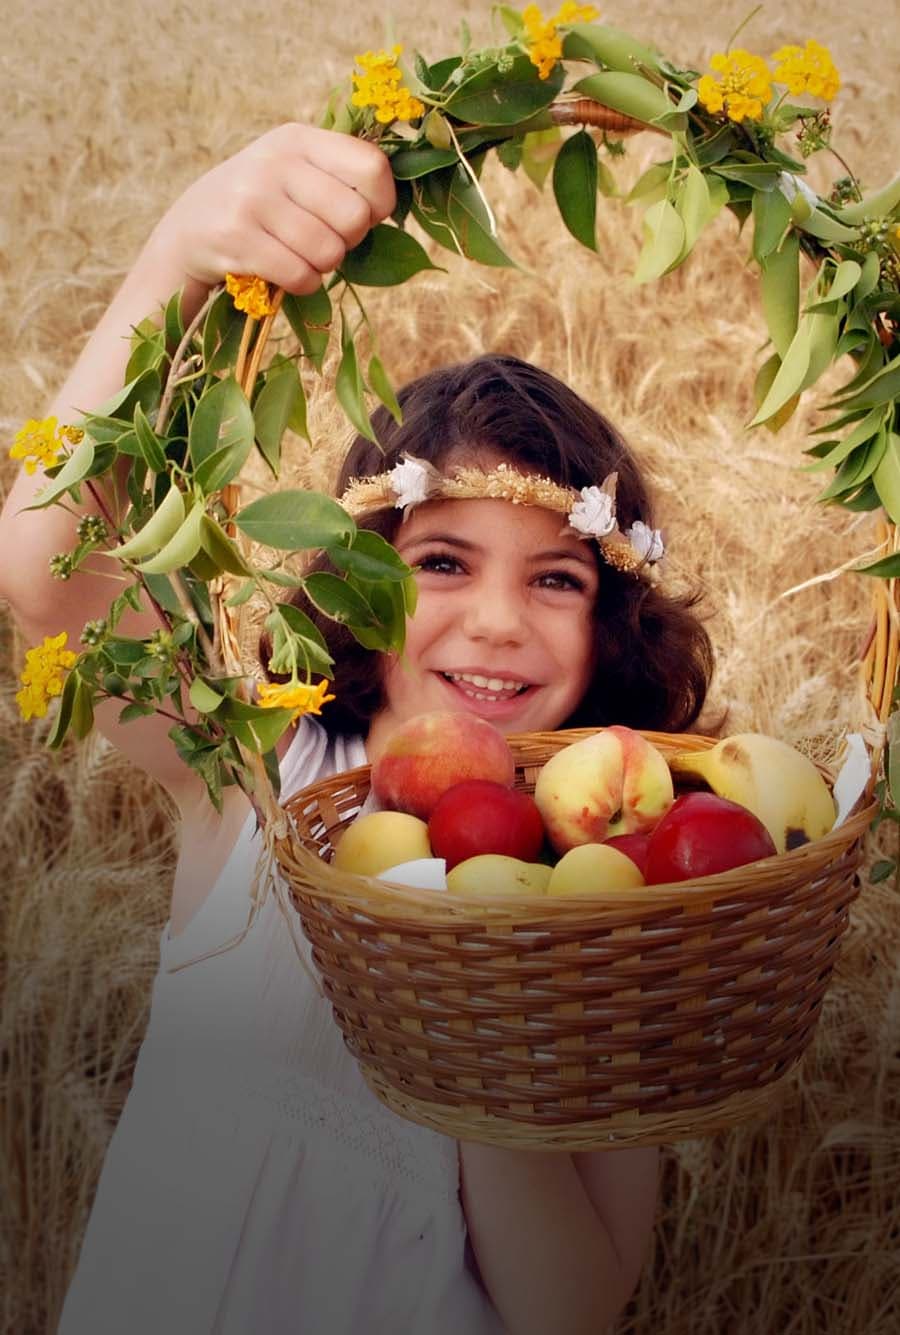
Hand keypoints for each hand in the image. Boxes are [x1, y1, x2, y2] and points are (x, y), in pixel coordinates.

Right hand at [152, 123, 396, 294]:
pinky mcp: (237, 239)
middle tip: (325, 242)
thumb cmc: (258, 207)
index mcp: (297, 139)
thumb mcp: (292, 173)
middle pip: (354, 216)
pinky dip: (302, 284)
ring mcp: (253, 199)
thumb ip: (337, 177)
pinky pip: (300, 275)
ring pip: (328, 251)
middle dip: (348, 241)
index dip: (380, 203)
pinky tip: (284, 274)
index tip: (363, 217)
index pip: (372, 168)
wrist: (188, 233)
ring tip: (299, 256)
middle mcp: (275, 162)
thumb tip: (390, 205)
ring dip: (322, 267)